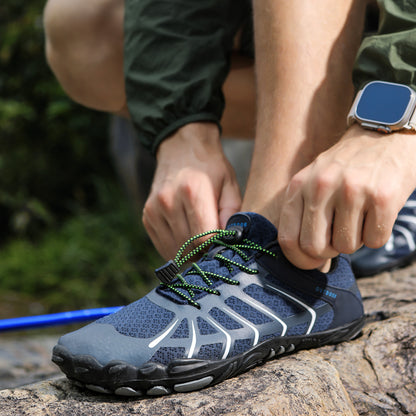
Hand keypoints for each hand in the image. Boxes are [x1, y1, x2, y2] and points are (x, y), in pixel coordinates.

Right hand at [142, 122, 241, 259]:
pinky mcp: (147, 216)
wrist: (182, 147)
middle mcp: (169, 201)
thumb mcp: (230, 185)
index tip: (224, 244)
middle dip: (204, 252)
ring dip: (189, 253)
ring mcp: (154, 209)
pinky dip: (176, 249)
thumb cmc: (211, 168)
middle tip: (215, 246)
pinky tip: (187, 239)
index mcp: (193, 192)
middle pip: (188, 247)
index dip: (216, 247)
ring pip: (174, 250)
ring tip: (201, 243)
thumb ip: (232, 214)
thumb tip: (230, 240)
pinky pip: (162, 245)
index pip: (204, 238)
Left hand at [278, 124, 415, 269]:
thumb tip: (307, 261)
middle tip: (338, 235)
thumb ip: (304, 215)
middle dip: (328, 251)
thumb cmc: (346, 166)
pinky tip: (376, 212)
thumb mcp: (314, 180)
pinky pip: (374, 241)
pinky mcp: (382, 197)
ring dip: (355, 239)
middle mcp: (321, 187)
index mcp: (299, 185)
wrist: (385, 133)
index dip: (299, 259)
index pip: (287, 239)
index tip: (313, 260)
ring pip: (346, 248)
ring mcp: (352, 191)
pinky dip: (376, 234)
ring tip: (359, 215)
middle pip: (314, 248)